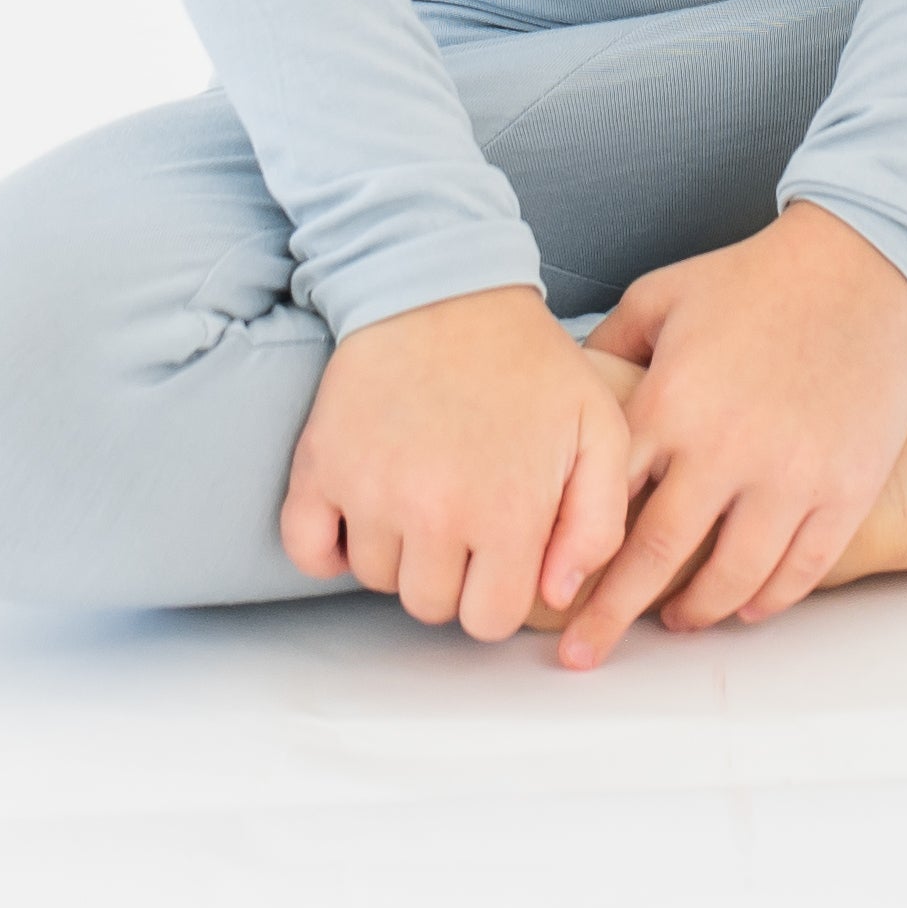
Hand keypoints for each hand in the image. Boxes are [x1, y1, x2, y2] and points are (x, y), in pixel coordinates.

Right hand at [279, 284, 630, 642]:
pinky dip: (328, 543)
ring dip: (396, 548)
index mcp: (507, 512)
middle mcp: (434, 514)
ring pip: (375, 577)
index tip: (499, 544)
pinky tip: (362, 507)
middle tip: (462, 509)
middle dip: (450, 571)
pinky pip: (307, 551)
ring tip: (421, 487)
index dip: (497, 588)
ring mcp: (370, 492)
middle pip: (428, 606)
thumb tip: (556, 593)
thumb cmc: (527, 361)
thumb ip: (598, 524)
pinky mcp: (319, 466)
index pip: (488, 621)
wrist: (444, 286)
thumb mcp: (598, 429)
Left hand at [555, 201, 906, 667]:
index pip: (607, 503)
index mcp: (672, 403)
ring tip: (675, 622)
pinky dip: (768, 601)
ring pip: (733, 580)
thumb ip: (612, 347)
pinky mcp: (843, 490)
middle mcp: (726, 449)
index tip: (552, 597)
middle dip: (613, 615)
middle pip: (659, 557)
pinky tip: (745, 607)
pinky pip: (800, 571)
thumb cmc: (753, 280)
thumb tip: (567, 386)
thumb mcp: (663, 296)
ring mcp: (791, 476)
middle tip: (585, 655)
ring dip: (697, 613)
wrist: (857, 267)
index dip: (576, 557)